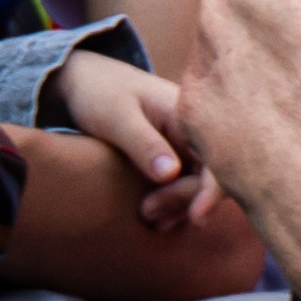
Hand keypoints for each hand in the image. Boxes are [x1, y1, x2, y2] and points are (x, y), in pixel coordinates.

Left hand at [49, 46, 227, 233]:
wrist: (82, 80)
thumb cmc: (98, 92)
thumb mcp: (117, 118)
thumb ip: (144, 144)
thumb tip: (170, 175)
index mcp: (190, 114)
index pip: (217, 156)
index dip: (213, 190)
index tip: (196, 218)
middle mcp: (195, 129)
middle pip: (211, 174)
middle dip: (185, 199)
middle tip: (147, 212)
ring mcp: (186, 142)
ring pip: (200, 182)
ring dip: (180, 205)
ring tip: (151, 220)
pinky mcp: (174, 153)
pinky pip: (186, 181)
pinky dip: (175, 203)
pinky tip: (158, 218)